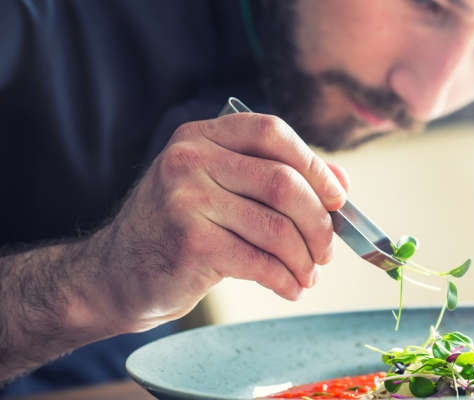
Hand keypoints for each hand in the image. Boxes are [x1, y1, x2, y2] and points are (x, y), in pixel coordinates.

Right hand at [90, 113, 347, 331]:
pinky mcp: (189, 243)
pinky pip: (260, 262)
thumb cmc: (180, 229)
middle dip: (318, 223)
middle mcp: (190, 159)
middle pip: (283, 183)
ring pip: (277, 227)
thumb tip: (342, 182)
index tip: (337, 199)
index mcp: (202, 136)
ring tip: (308, 276)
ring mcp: (186, 200)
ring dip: (305, 259)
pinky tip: (290, 288)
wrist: (116, 273)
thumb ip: (276, 177)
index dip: (315, 165)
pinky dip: (286, 280)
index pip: (273, 132)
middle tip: (326, 251)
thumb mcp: (220, 189)